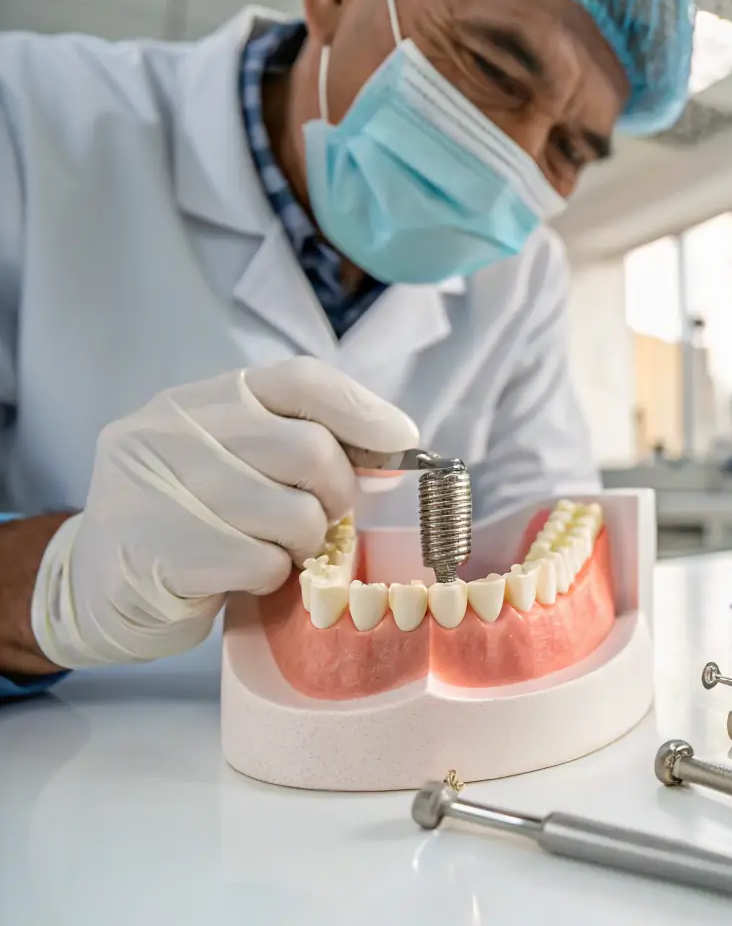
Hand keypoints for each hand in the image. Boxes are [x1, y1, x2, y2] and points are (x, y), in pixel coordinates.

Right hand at [30, 357, 418, 668]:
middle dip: (336, 493)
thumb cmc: (190, 518)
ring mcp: (160, 488)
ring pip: (293, 515)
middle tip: (323, 517)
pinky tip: (242, 573)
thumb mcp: (235, 459)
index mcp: (204, 399)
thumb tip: (393, 443)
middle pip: (308, 450)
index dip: (362, 409)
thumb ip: (296, 442)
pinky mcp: (161, 551)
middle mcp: (173, 430)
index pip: (299, 380)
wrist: (96, 585)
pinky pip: (263, 564)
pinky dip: (271, 576)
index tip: (402, 438)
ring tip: (277, 548)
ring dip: (305, 543)